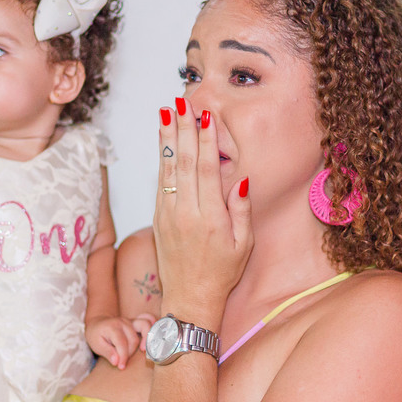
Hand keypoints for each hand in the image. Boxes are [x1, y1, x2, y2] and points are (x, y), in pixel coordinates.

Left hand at [86, 313, 152, 369]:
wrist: (97, 324)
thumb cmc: (96, 335)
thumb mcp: (96, 345)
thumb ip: (107, 353)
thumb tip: (117, 362)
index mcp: (112, 327)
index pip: (122, 343)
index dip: (123, 356)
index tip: (121, 367)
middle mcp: (123, 322)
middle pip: (134, 339)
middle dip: (130, 353)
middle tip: (122, 360)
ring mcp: (131, 320)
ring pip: (144, 329)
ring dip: (144, 341)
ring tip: (142, 350)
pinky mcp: (136, 321)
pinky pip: (148, 319)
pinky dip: (152, 325)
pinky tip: (153, 334)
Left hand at [153, 99, 251, 324]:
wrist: (190, 299)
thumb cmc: (222, 273)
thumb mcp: (244, 245)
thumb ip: (242, 210)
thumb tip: (241, 180)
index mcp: (210, 218)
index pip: (207, 170)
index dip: (206, 140)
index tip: (205, 116)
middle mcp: (186, 213)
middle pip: (184, 162)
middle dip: (182, 129)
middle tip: (180, 102)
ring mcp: (168, 215)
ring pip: (168, 169)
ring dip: (167, 138)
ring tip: (165, 112)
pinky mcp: (158, 218)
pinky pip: (160, 182)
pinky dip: (161, 159)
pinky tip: (163, 142)